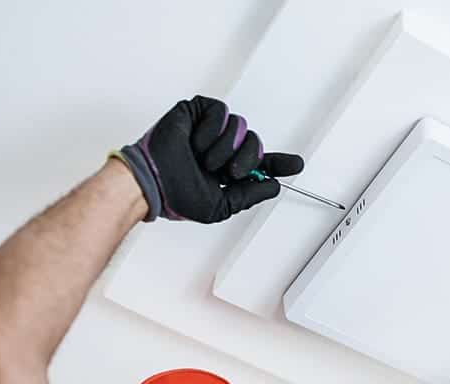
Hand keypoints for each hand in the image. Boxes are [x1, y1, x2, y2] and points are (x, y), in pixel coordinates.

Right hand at [115, 95, 303, 222]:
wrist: (153, 182)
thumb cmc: (177, 196)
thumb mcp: (222, 205)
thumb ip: (249, 195)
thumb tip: (274, 186)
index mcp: (228, 169)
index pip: (260, 163)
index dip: (280, 163)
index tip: (296, 165)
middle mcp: (222, 148)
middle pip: (256, 143)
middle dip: (247, 159)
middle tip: (228, 171)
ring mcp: (210, 129)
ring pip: (241, 127)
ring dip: (225, 148)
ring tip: (204, 159)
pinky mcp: (197, 111)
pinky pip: (221, 112)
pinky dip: (212, 131)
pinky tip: (196, 143)